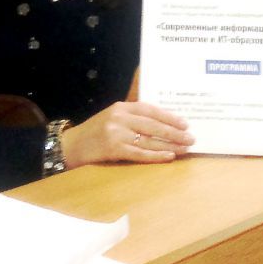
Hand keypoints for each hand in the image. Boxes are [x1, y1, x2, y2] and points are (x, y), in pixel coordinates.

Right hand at [60, 101, 193, 169]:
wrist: (71, 145)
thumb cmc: (95, 132)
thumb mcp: (112, 117)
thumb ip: (132, 117)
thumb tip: (162, 123)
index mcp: (121, 107)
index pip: (149, 109)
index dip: (169, 116)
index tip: (184, 123)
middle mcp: (119, 117)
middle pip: (153, 125)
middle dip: (174, 132)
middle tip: (191, 138)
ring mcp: (115, 133)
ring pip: (149, 140)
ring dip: (169, 145)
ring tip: (185, 149)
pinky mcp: (113, 149)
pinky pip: (140, 153)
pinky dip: (156, 155)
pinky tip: (169, 156)